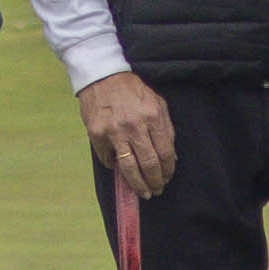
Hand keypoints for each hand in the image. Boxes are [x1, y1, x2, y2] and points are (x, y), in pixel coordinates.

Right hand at [78, 68, 175, 197]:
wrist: (103, 77)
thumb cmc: (133, 92)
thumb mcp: (157, 104)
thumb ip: (166, 129)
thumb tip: (171, 157)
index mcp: (152, 117)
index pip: (165, 153)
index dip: (168, 170)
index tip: (167, 178)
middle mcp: (134, 125)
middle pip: (149, 164)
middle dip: (155, 182)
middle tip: (157, 190)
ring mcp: (114, 131)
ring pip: (129, 168)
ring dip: (138, 185)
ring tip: (144, 192)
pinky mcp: (97, 134)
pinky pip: (107, 159)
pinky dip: (114, 168)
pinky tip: (120, 171)